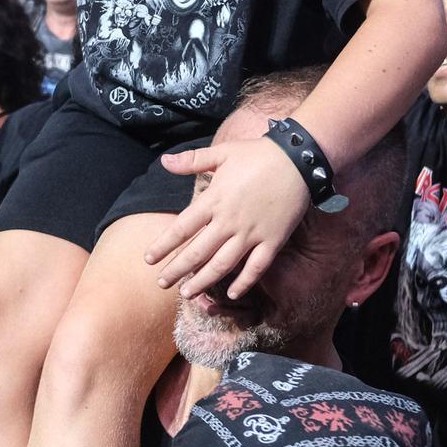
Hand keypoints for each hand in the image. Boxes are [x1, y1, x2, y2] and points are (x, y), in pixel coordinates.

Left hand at [147, 135, 309, 299]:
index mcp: (214, 199)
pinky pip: (256, 267)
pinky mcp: (272, 240)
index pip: (181, 228)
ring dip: (202, 281)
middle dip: (177, 270)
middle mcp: (229, 221)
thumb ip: (192, 160)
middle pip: (197, 252)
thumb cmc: (257, 154)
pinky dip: (244, 283)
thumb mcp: (222, 152)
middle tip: (161, 283)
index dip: (163, 246)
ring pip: (222, 265)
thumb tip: (164, 161)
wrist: (298, 159)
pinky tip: (231, 293)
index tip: (148, 259)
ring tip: (187, 294)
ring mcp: (251, 233)